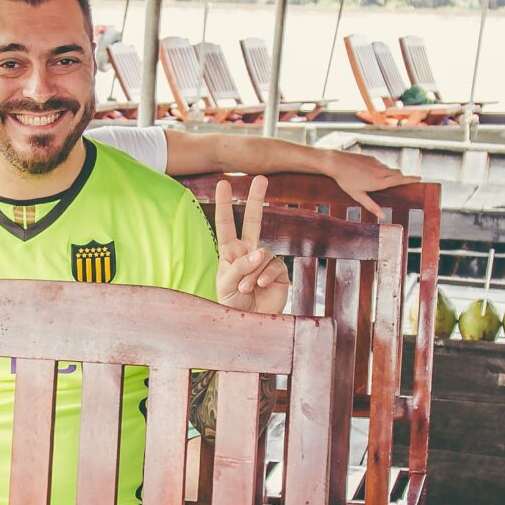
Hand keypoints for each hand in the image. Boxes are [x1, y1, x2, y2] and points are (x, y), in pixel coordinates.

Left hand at [214, 176, 290, 314]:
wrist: (248, 325)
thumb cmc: (231, 306)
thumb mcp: (226, 284)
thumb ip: (239, 266)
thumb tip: (259, 252)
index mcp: (230, 252)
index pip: (226, 224)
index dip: (224, 204)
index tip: (224, 183)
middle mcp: (248, 252)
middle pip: (253, 221)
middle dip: (256, 199)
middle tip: (260, 178)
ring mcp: (265, 262)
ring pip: (262, 253)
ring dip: (253, 271)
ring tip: (246, 288)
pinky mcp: (280, 272)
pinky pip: (274, 266)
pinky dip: (265, 275)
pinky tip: (260, 287)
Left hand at [318, 150, 410, 216]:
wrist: (337, 163)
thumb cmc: (346, 181)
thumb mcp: (358, 196)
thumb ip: (371, 206)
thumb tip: (383, 216)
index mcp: (379, 182)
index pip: (400, 180)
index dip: (411, 179)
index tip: (419, 178)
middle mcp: (381, 171)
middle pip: (398, 174)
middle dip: (402, 178)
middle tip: (405, 183)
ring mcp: (376, 163)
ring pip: (389, 169)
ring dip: (391, 174)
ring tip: (382, 181)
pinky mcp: (371, 158)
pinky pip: (381, 164)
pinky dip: (381, 169)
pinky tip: (370, 174)